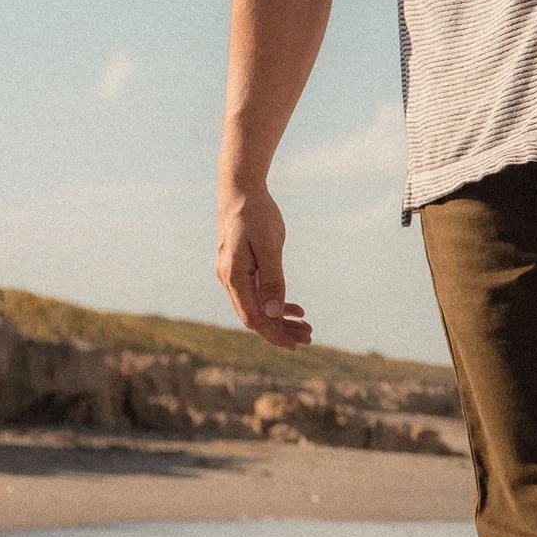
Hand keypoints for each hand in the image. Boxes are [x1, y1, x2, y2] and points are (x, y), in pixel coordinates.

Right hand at [217, 180, 313, 349]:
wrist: (241, 191)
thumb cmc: (256, 215)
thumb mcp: (269, 246)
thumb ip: (272, 279)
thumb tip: (275, 313)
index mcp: (233, 277)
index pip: (253, 317)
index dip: (273, 334)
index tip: (295, 345)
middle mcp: (229, 279)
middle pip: (254, 316)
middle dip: (280, 331)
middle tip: (307, 338)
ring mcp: (233, 274)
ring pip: (256, 306)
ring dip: (280, 319)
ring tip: (306, 327)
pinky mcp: (241, 268)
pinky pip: (256, 294)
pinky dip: (275, 303)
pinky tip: (295, 309)